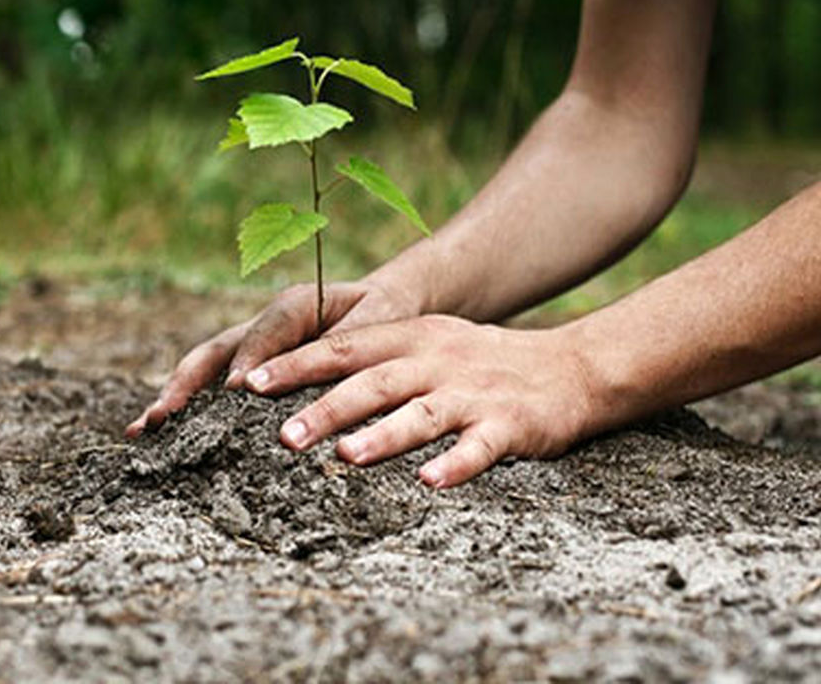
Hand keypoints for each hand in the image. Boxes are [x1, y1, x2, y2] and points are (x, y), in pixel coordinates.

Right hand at [126, 278, 420, 437]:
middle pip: (215, 352)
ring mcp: (251, 347)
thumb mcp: (379, 318)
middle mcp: (263, 325)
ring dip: (174, 398)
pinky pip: (214, 386)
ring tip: (143, 430)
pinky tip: (160, 437)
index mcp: (295, 305)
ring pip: (204, 370)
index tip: (236, 391)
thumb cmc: (385, 312)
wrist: (384, 305)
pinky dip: (188, 409)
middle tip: (161, 417)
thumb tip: (319, 368)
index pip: (265, 333)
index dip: (249, 359)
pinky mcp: (250, 369)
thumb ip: (349, 341)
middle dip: (186, 384)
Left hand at [239, 315, 598, 487]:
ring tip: (345, 457)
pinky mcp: (509, 425)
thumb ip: (373, 358)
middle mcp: (437, 361)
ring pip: (421, 414)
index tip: (249, 383)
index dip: (296, 364)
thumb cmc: (480, 362)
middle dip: (326, 408)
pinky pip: (479, 447)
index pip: (344, 348)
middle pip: (374, 382)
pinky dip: (455, 464)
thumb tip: (298, 383)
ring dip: (382, 435)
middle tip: (283, 435)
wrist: (570, 367)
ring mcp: (473, 393)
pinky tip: (430, 482)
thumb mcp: (427, 344)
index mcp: (412, 338)